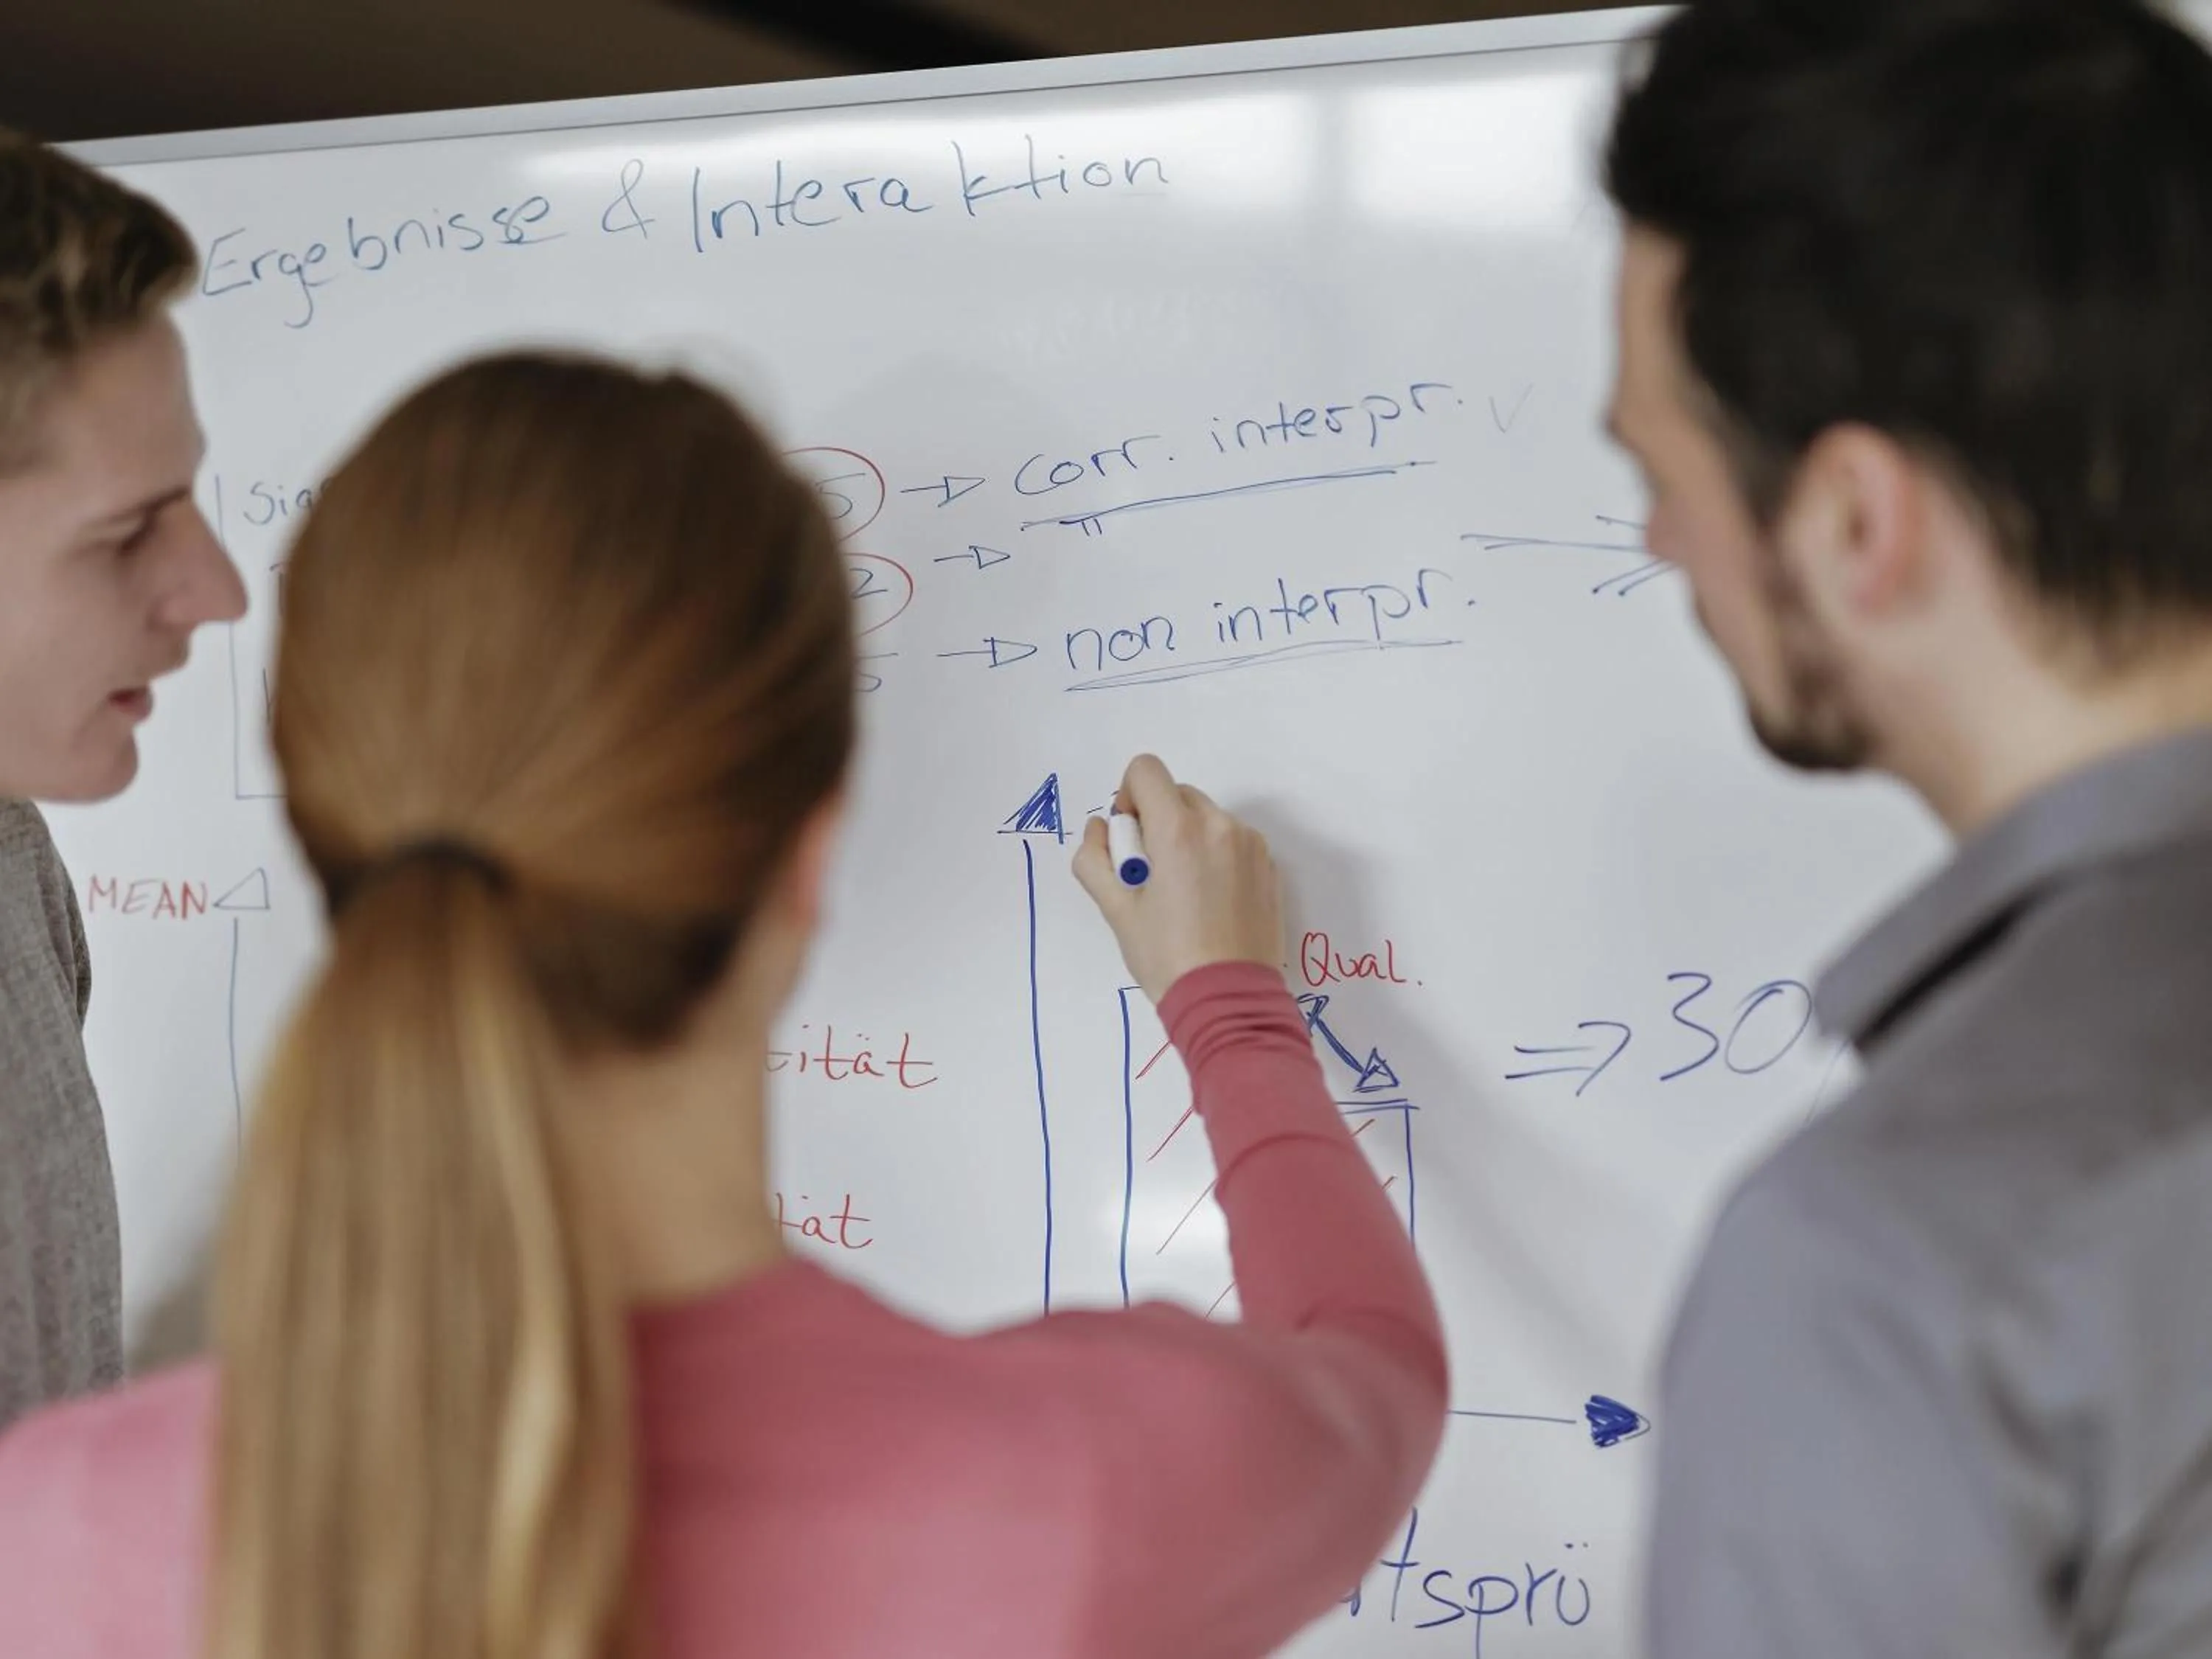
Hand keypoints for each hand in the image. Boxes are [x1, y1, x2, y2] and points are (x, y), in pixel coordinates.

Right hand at [1073, 754, 1283, 1004]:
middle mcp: (1221, 826)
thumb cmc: (1167, 957)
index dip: (1128, 797)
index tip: (1130, 839)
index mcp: (1180, 830)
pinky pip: (1233, 842)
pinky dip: (1215, 857)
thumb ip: (1095, 858)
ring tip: (1183, 894)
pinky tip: (1210, 904)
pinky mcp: (1269, 868)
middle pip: (1177, 794)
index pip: (1146, 770)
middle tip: (1152, 876)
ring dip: (1187, 839)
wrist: (1230, 1001)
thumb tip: (1100, 829)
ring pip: (1206, 818)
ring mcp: (1251, 846)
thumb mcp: (1116, 910)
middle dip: (1157, 822)